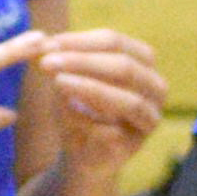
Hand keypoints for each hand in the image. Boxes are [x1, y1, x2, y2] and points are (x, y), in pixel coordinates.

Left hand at [12, 27, 166, 191]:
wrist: (81, 154)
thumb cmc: (77, 109)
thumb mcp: (66, 79)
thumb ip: (59, 61)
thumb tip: (41, 43)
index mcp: (143, 62)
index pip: (115, 43)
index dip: (80, 41)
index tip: (47, 44)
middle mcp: (155, 88)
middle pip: (125, 67)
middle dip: (83, 62)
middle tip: (47, 62)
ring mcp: (150, 119)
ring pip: (128, 101)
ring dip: (90, 89)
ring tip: (57, 83)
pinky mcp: (135, 146)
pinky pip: (114, 132)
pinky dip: (88, 121)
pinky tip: (65, 114)